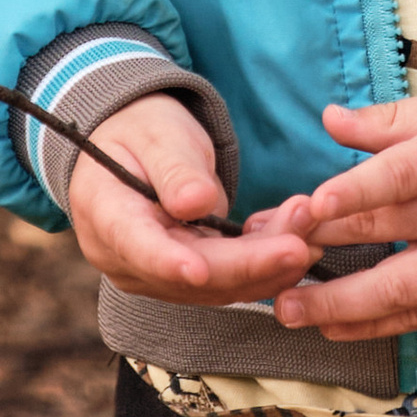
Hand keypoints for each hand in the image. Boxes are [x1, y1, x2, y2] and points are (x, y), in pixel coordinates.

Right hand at [64, 92, 322, 306]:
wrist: (133, 147)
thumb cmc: (140, 131)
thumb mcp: (156, 135)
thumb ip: (174, 171)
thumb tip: (195, 204)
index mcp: (105, 214)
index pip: (137, 247)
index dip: (169, 263)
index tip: (200, 270)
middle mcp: (125, 258)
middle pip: (192, 274)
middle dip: (251, 262)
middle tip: (302, 242)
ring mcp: (155, 274)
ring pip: (217, 284)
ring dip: (268, 264)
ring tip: (310, 231)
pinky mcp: (185, 278)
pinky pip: (228, 279)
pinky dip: (264, 262)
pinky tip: (296, 238)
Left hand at [268, 89, 416, 341]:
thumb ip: (390, 122)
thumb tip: (330, 119)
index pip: (401, 175)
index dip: (355, 190)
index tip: (311, 205)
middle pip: (389, 232)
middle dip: (322, 247)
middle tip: (266, 256)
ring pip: (405, 290)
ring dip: (342, 304)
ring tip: (290, 309)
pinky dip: (378, 325)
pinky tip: (335, 327)